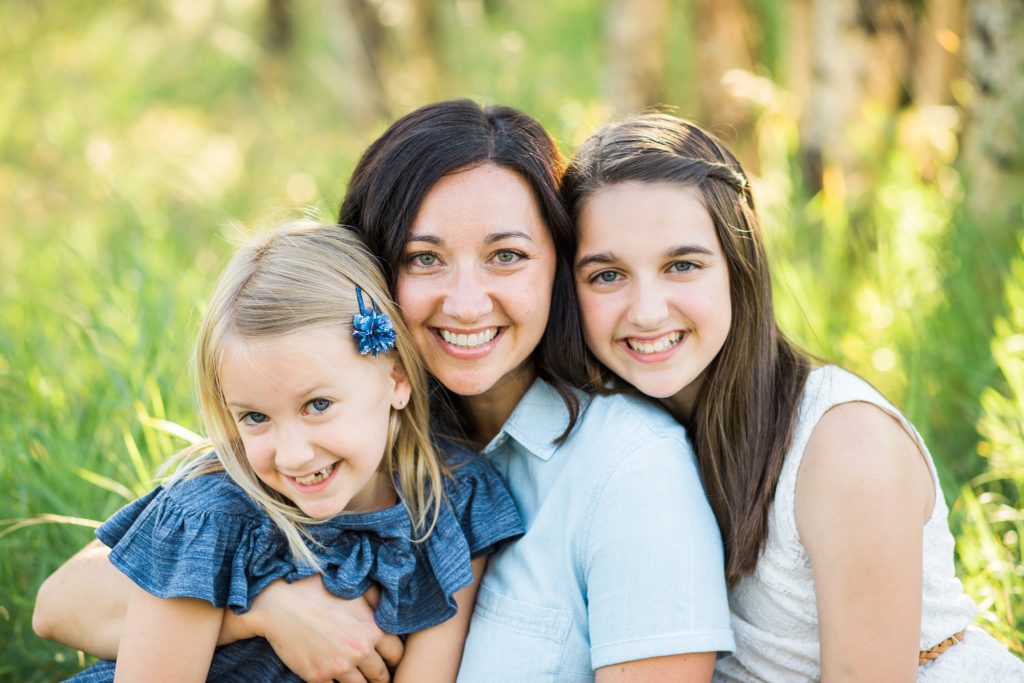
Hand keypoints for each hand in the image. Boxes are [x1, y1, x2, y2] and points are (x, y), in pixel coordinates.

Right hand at [224, 576, 402, 682]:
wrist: (280, 604)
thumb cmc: (317, 591)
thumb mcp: (353, 590)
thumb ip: (375, 601)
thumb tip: (387, 609)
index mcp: (371, 629)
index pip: (396, 654)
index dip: (394, 656)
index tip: (389, 657)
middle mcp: (358, 651)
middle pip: (381, 675)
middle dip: (380, 675)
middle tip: (377, 674)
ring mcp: (338, 666)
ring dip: (361, 682)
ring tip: (359, 678)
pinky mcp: (317, 676)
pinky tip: (337, 676)